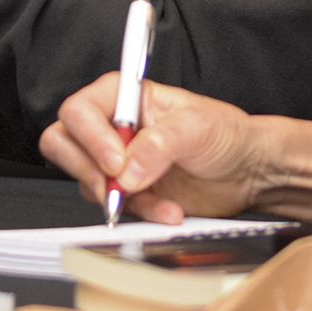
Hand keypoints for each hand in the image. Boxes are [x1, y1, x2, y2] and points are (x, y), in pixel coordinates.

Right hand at [39, 73, 267, 223]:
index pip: (79, 110)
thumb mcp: (199, 127)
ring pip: (83, 180)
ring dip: (118, 197)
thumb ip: (161, 142)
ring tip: (158, 199)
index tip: (117, 162)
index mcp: (125, 97)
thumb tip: (128, 168)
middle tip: (121, 185)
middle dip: (90, 170)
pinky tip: (169, 210)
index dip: (90, 137)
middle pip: (64, 143)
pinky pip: (112, 207)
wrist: (247, 173)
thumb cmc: (226, 135)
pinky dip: (140, 214)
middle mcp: (113, 126)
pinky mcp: (127, 193)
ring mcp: (117, 162)